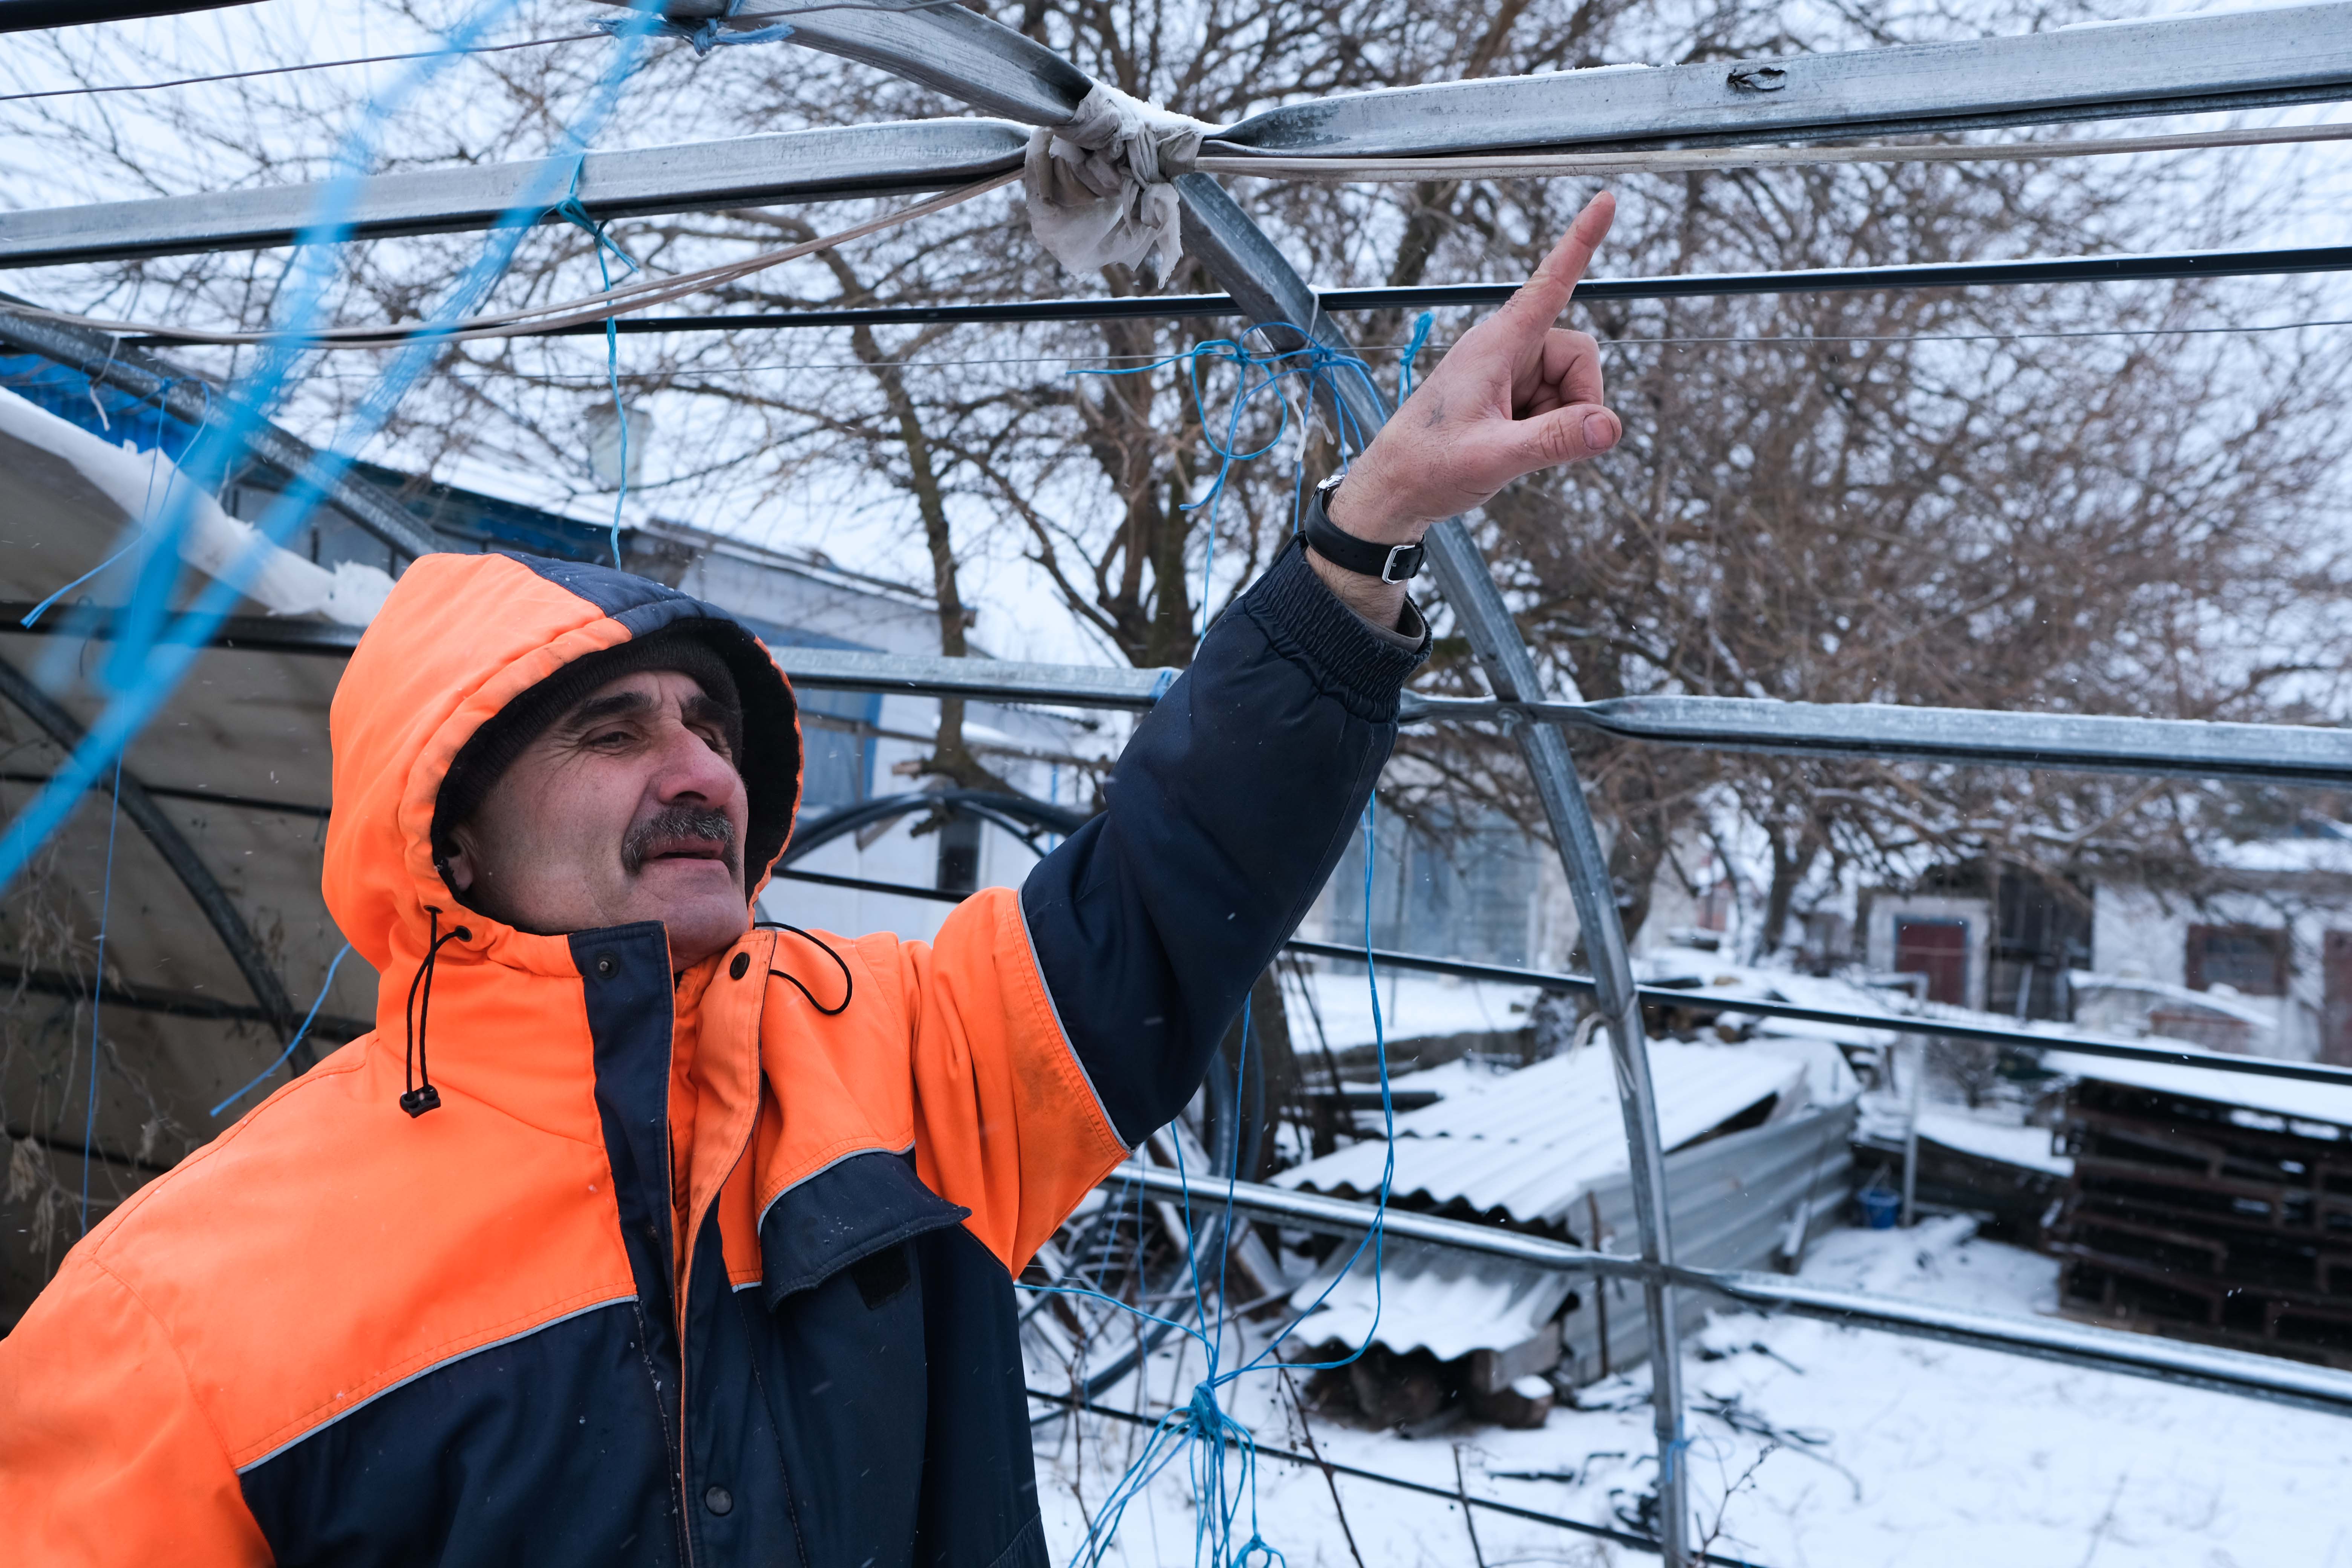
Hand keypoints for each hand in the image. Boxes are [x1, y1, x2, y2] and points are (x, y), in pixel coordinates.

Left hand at [1328, 191, 1619, 544]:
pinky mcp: (1509, 396)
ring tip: (1515, 445)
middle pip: (1579, 353)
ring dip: (1560, 419)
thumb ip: (1554, 441)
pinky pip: (1555, 404)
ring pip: (1571, 383)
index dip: (1581, 243)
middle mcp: (1504, 350)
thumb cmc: (1427, 466)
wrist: (1393, 491)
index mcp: (1495, 346)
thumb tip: (1610, 427)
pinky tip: (1513, 446)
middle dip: (1580, 398)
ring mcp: (1508, 374)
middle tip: (1545, 440)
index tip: (1607, 200)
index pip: (1549, 284)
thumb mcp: (1493, 457)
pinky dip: (1548, 428)